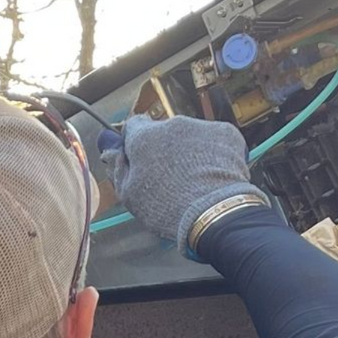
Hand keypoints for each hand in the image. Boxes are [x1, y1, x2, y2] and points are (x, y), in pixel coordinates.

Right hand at [100, 114, 266, 255]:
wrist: (212, 212)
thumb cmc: (165, 208)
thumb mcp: (130, 196)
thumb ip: (118, 168)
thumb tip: (111, 152)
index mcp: (145, 137)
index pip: (133, 125)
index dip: (134, 142)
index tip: (139, 158)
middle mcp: (172, 124)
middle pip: (164, 132)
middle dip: (164, 148)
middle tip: (169, 177)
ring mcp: (201, 126)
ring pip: (190, 135)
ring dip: (189, 151)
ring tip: (194, 180)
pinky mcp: (226, 132)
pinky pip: (214, 140)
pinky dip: (213, 153)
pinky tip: (213, 175)